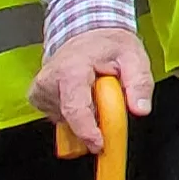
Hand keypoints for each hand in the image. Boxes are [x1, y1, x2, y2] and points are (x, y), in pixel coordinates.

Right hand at [33, 27, 153, 152]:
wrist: (86, 35)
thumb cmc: (108, 45)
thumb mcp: (134, 56)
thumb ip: (139, 83)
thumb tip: (141, 109)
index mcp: (71, 69)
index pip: (75, 108)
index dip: (87, 131)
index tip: (99, 144)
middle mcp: (49, 80)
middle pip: (71, 119)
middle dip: (94, 121)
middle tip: (109, 102)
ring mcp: (40, 90)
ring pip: (67, 120)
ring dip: (87, 114)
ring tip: (95, 92)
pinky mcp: (37, 98)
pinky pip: (60, 117)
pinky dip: (76, 112)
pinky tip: (82, 95)